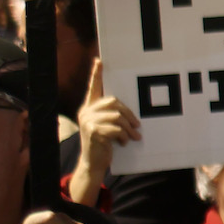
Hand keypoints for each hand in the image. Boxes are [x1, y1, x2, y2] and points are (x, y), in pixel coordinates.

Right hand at [65, 59, 131, 207]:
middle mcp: (86, 112)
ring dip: (128, 128)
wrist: (93, 163)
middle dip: (129, 114)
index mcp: (89, 108)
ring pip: (117, 116)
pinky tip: (124, 142)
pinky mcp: (93, 131)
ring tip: (132, 137)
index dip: (96, 74)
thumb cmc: (103, 144)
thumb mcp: (106, 127)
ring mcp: (88, 121)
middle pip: (114, 102)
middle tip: (137, 126)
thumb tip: (130, 114)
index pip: (93, 87)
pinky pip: (116, 128)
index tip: (99, 60)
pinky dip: (124, 136)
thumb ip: (112, 116)